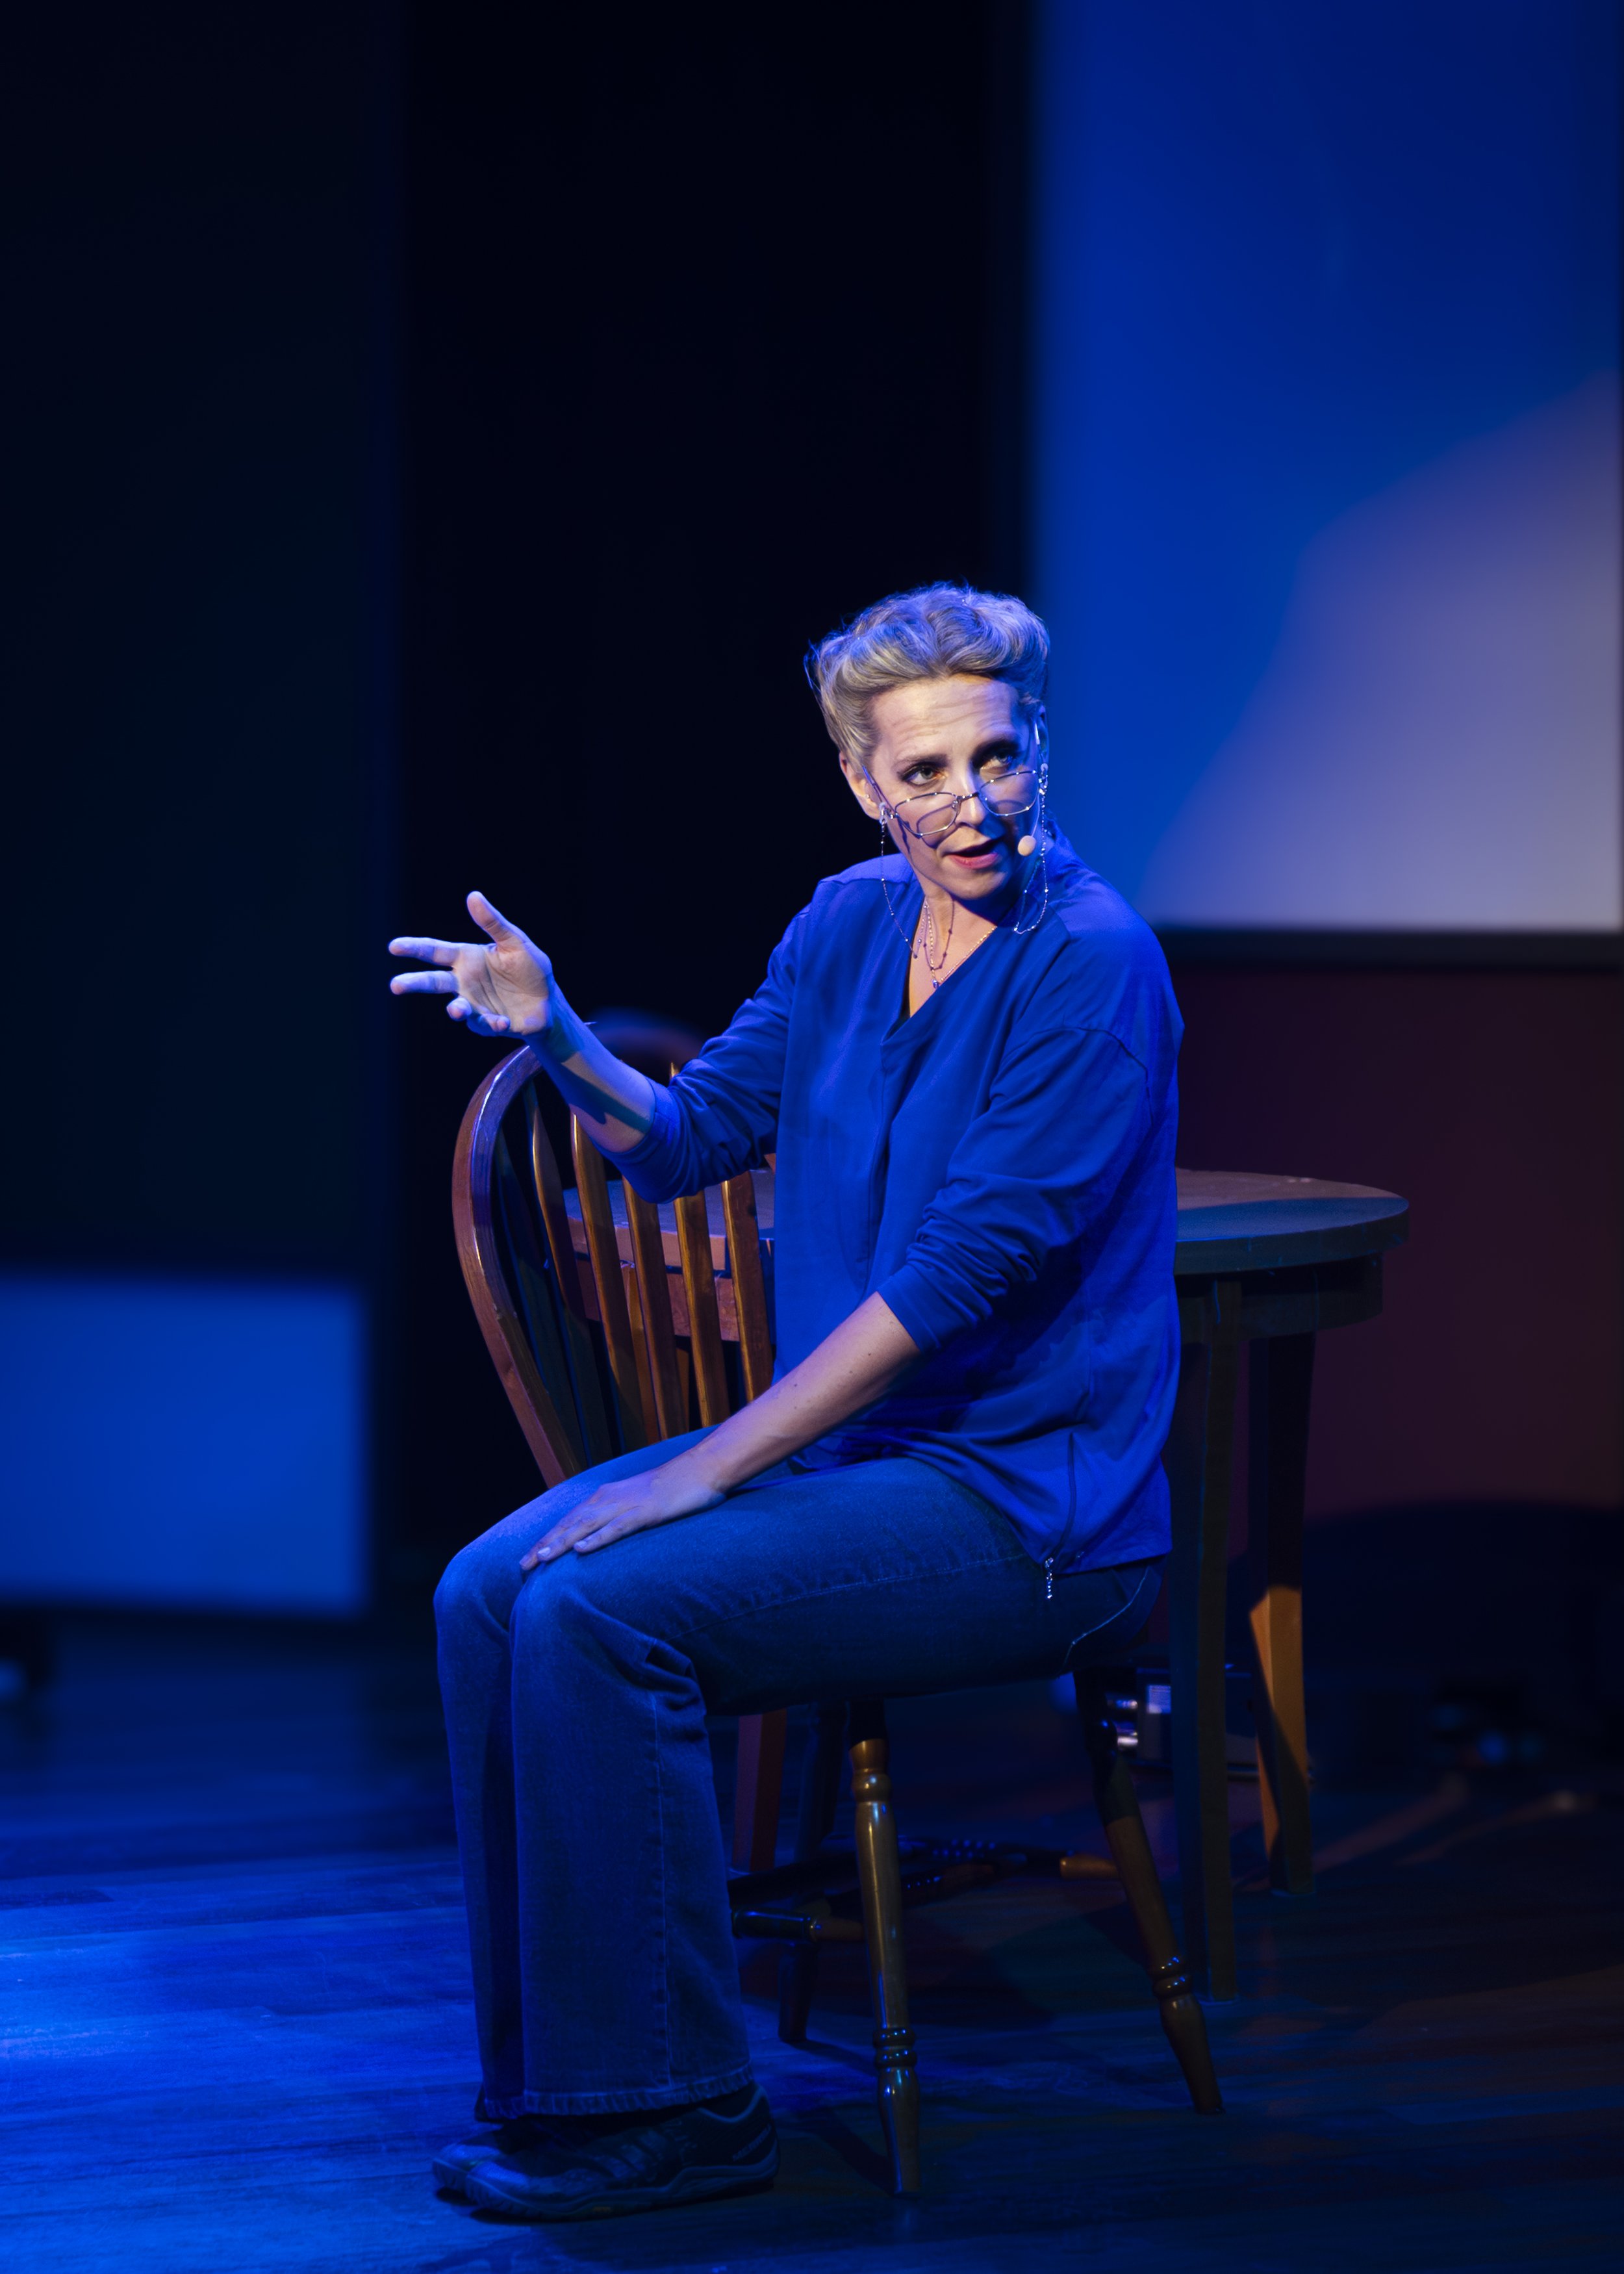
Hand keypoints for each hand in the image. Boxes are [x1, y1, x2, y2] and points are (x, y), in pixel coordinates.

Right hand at [388, 891, 553, 1036]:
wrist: (548, 1002)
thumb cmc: (529, 969)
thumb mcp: (515, 942)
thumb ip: (493, 923)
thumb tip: (473, 896)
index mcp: (466, 958)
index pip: (435, 951)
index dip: (414, 948)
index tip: (394, 946)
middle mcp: (464, 982)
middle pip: (433, 982)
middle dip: (413, 984)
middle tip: (395, 986)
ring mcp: (474, 1004)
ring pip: (455, 1008)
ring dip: (455, 1009)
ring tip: (456, 1010)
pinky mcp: (488, 1024)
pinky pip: (483, 1024)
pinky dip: (491, 1023)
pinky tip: (502, 1021)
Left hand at [520, 1461, 724, 1567]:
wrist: (702, 1469)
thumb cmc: (672, 1489)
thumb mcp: (638, 1502)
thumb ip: (618, 1516)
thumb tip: (600, 1536)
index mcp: (606, 1497)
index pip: (568, 1521)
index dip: (547, 1539)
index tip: (527, 1559)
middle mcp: (610, 1499)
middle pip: (570, 1524)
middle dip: (545, 1544)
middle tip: (522, 1566)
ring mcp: (627, 1505)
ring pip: (587, 1526)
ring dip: (563, 1542)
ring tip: (542, 1558)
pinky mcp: (645, 1512)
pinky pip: (617, 1528)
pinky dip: (598, 1539)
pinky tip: (583, 1550)